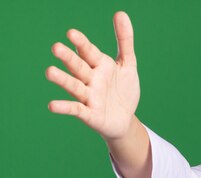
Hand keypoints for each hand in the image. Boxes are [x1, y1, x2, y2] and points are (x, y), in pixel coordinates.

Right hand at [46, 11, 138, 142]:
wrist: (126, 119)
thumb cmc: (123, 90)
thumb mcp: (128, 64)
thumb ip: (124, 40)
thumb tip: (121, 13)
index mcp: (99, 65)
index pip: (89, 52)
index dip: (81, 43)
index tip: (71, 33)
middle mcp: (90, 79)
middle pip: (78, 67)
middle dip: (68, 58)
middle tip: (56, 48)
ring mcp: (88, 97)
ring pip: (74, 86)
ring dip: (62, 80)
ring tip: (49, 71)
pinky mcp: (90, 114)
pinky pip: (76, 110)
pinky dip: (65, 107)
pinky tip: (52, 105)